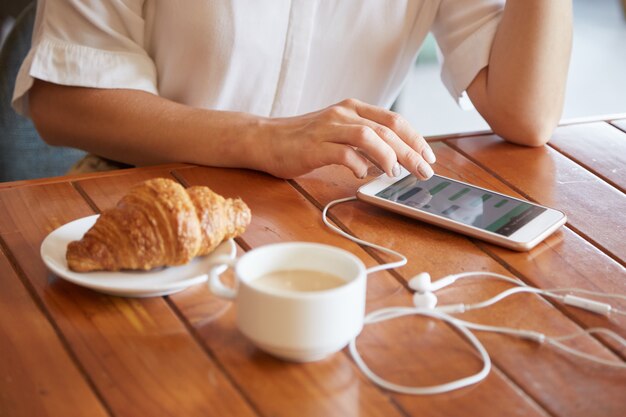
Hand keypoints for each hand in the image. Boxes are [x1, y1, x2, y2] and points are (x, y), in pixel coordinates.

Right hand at [258, 98, 435, 179]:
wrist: (265, 139)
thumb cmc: (304, 140)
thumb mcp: (338, 132)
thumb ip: (363, 140)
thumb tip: (394, 159)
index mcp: (353, 108)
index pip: (394, 120)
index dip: (415, 139)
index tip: (428, 157)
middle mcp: (343, 113)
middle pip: (387, 130)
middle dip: (411, 152)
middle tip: (424, 172)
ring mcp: (328, 128)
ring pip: (369, 137)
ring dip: (388, 156)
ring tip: (397, 174)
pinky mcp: (314, 146)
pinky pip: (342, 153)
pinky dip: (357, 165)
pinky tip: (361, 176)